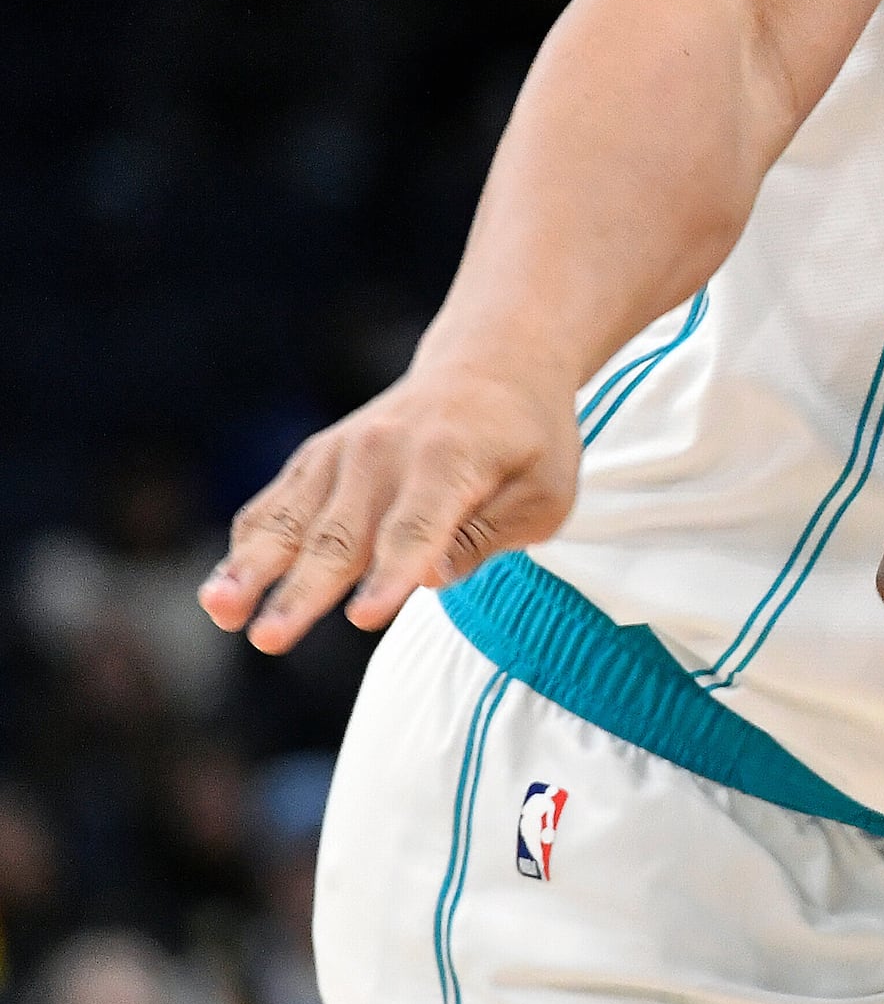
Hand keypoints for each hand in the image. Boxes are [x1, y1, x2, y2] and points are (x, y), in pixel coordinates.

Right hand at [200, 364, 581, 652]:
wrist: (491, 363)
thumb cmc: (528, 441)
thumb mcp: (544, 491)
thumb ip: (490, 535)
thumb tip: (429, 577)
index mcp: (451, 458)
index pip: (417, 527)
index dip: (391, 575)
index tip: (364, 618)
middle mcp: (386, 451)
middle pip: (340, 535)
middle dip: (303, 592)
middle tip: (270, 640)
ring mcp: (342, 452)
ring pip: (290, 521)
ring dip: (251, 570)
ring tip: (218, 612)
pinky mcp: (316, 460)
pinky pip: (273, 508)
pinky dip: (247, 547)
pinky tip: (222, 592)